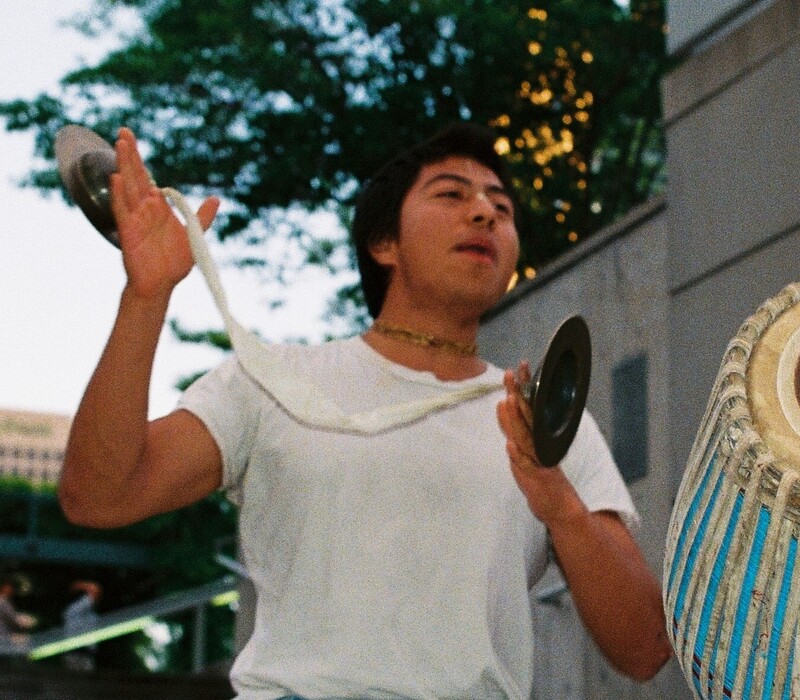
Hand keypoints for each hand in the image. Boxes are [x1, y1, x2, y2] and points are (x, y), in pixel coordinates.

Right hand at [110, 127, 219, 300]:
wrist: (161, 284)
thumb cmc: (174, 262)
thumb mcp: (194, 236)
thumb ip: (202, 216)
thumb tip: (216, 198)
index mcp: (158, 208)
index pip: (148, 178)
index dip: (141, 160)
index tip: (133, 139)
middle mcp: (144, 209)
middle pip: (136, 176)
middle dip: (130, 154)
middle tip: (124, 131)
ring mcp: (135, 218)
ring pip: (128, 187)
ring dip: (124, 166)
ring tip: (120, 145)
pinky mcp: (128, 231)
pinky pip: (123, 210)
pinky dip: (119, 195)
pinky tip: (117, 178)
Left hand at [496, 361, 583, 525]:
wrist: (561, 509)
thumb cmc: (542, 479)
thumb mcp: (526, 450)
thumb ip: (515, 430)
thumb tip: (504, 406)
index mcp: (537, 437)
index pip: (528, 408)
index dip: (522, 388)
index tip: (518, 367)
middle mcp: (540, 445)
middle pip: (527, 416)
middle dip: (518, 395)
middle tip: (511, 373)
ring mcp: (540, 461)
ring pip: (526, 437)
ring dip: (517, 419)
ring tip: (509, 400)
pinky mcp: (539, 479)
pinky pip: (527, 466)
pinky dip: (519, 456)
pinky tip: (511, 445)